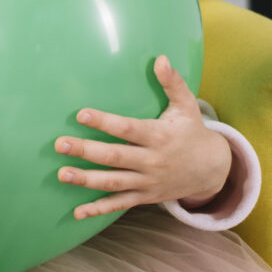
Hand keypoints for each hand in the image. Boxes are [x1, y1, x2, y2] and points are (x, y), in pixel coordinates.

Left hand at [57, 55, 234, 219]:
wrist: (212, 170)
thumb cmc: (191, 132)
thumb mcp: (186, 107)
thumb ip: (173, 84)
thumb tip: (161, 58)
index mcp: (158, 136)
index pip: (128, 129)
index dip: (105, 122)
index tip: (81, 113)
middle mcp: (152, 161)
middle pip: (115, 157)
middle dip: (86, 150)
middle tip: (59, 144)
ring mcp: (148, 181)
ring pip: (114, 182)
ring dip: (86, 180)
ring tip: (62, 174)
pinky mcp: (145, 196)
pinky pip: (120, 204)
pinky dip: (99, 209)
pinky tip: (77, 213)